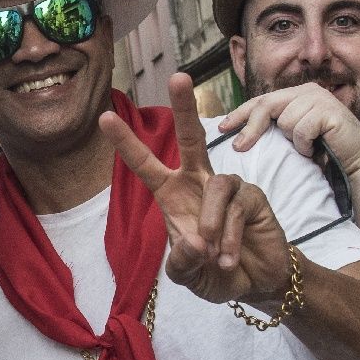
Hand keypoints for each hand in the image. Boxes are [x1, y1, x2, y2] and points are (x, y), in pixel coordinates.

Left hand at [100, 73, 290, 307]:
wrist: (254, 284)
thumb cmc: (213, 273)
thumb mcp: (187, 276)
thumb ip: (182, 263)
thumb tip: (194, 241)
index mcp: (172, 195)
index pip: (145, 165)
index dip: (127, 143)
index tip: (105, 117)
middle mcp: (198, 183)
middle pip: (191, 138)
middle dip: (185, 107)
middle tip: (179, 76)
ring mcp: (227, 187)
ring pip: (217, 187)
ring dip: (212, 224)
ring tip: (213, 256)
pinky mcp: (253, 196)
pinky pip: (238, 206)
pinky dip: (230, 235)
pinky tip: (229, 257)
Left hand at [220, 82, 359, 176]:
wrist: (355, 159)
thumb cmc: (323, 149)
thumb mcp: (294, 133)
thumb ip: (275, 125)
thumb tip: (241, 132)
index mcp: (297, 94)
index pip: (262, 100)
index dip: (240, 113)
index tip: (222, 128)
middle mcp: (307, 91)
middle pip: (267, 106)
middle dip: (250, 128)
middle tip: (239, 147)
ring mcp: (319, 99)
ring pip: (285, 122)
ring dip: (293, 142)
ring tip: (307, 147)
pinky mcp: (329, 111)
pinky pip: (301, 130)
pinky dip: (305, 145)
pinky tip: (316, 149)